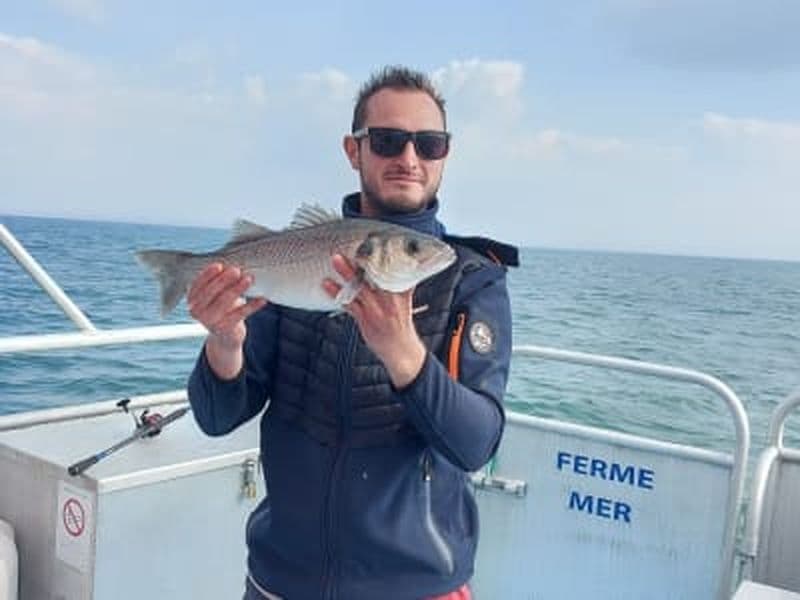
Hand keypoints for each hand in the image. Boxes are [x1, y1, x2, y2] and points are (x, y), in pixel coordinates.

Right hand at [187, 263, 266, 378]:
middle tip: (237, 270)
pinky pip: (240, 314)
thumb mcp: (215, 295)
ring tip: (250, 278)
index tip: (219, 265)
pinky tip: (262, 299)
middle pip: (211, 292)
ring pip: (225, 302)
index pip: (198, 284)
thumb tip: (232, 261)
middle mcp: (197, 311)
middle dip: (225, 279)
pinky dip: (252, 305)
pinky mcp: (225, 329)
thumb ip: (217, 281)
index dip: (208, 274)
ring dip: (238, 288)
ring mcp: (210, 322)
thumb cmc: (222, 307)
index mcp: (192, 299)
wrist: (225, 336)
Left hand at [323, 254, 425, 387]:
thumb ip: (402, 286)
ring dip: (347, 273)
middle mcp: (390, 300)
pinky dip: (337, 294)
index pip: (393, 270)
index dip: (384, 255)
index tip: (374, 240)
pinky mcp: (366, 320)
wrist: (402, 352)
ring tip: (335, 259)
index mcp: (401, 293)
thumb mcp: (406, 303)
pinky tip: (327, 285)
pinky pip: (349, 305)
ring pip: (360, 287)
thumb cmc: (401, 325)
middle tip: (354, 245)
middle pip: (376, 275)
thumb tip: (405, 269)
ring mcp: (377, 310)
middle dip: (365, 260)